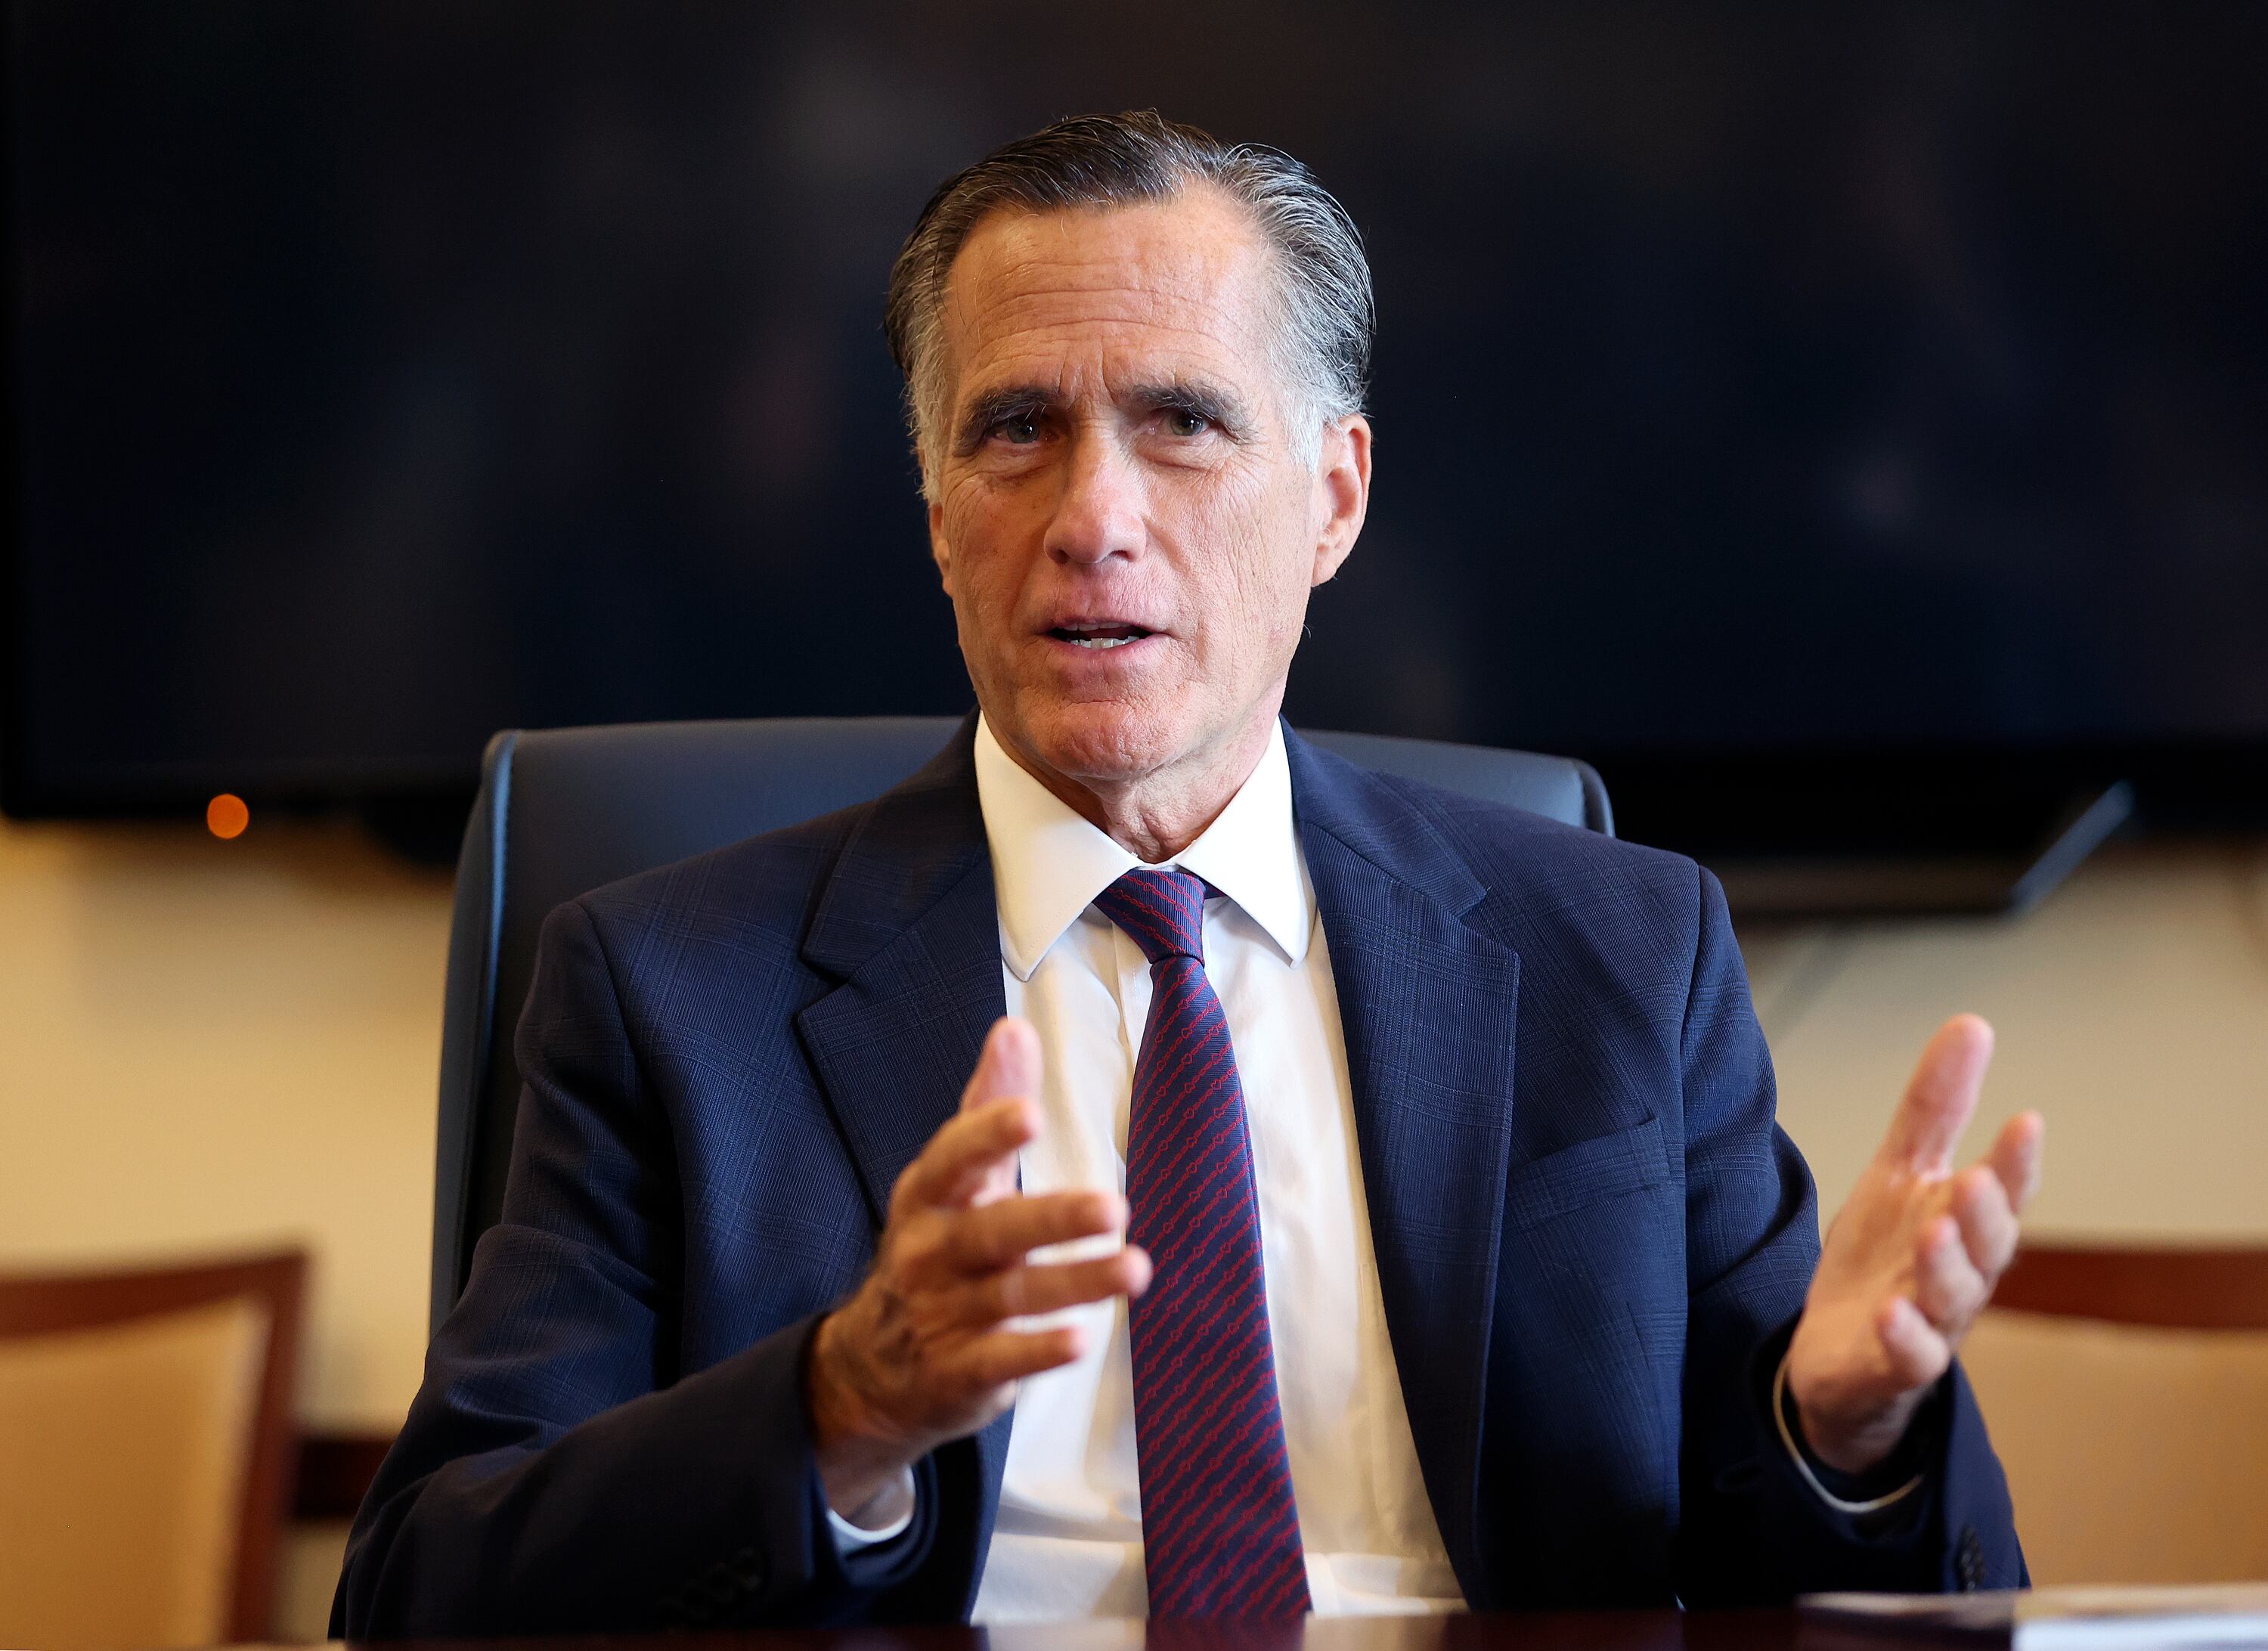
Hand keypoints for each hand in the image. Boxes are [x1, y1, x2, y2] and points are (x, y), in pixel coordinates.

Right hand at [805, 1017, 1151, 1518]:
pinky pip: (1001, 1359)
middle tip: (1113, 1207)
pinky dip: (1038, 1350)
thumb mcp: (951, 1177)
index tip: (1030, 1114)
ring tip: (1135, 1268)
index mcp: (929, 1196)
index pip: (954, 1159)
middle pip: (992, 1230)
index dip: (988, 1135)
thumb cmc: (933, 1249)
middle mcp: (931, 1252)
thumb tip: (1015, 1027)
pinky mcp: (959, 1372)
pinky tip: (1080, 1340)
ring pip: (1013, 1295)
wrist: (870, 1368)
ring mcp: (942, 1314)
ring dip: (1076, 1282)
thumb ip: (987, 1105)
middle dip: (1051, 1218)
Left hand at [1785, 1014, 2044, 1474]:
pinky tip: (1891, 1313)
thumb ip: (1936, 1107)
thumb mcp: (1901, 1172)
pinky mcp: (1891, 1364)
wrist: (1838, 1353)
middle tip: (1977, 1178)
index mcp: (1965, 1224)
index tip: (2027, 1121)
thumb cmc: (1884, 1255)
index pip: (2002, 1190)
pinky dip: (1903, 1337)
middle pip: (1986, 1245)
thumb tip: (1974, 1024)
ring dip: (1947, 1266)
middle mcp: (1959, 1274)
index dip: (2016, 1162)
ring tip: (1937, 1231)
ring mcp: (1930, 1322)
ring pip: (1951, 1298)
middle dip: (1986, 1213)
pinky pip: (1908, 1356)